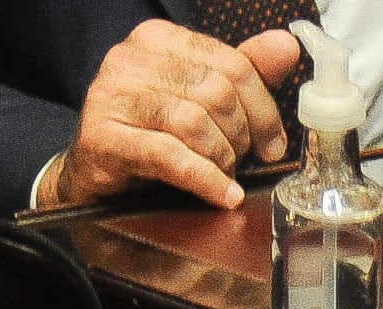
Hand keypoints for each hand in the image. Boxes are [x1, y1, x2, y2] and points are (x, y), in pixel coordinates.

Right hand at [44, 21, 299, 210]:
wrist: (96, 181)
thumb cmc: (153, 138)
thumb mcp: (202, 103)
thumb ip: (243, 74)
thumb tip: (286, 46)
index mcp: (159, 39)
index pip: (233, 65)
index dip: (264, 110)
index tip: (273, 145)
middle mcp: (130, 58)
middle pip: (216, 93)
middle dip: (241, 137)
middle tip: (241, 163)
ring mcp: (112, 94)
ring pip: (194, 122)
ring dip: (221, 159)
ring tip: (223, 177)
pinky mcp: (102, 137)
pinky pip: (169, 155)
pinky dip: (205, 179)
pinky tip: (223, 195)